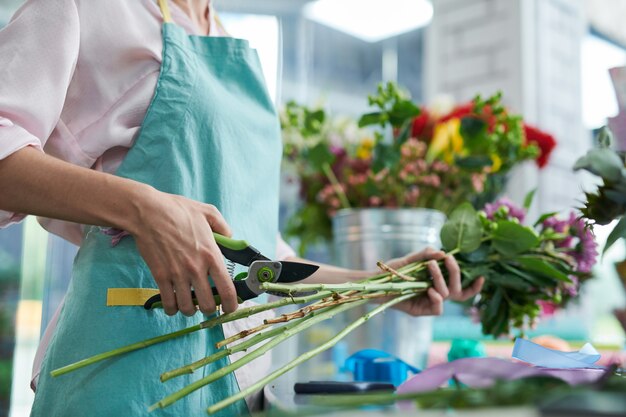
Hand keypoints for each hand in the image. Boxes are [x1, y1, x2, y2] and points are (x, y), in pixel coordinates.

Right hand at [129, 188, 237, 315]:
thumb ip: (223, 228)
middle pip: (207, 305)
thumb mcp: (208, 212)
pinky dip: (172, 308)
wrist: (147, 212)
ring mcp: (177, 274)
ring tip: (190, 304)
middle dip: (209, 309)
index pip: (227, 289)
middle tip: (207, 303)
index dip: (231, 304)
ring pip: (187, 308)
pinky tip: (174, 304)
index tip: (230, 308)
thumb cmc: (177, 210)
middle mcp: (196, 268)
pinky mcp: (160, 276)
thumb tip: (230, 239)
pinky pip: (168, 303)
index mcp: (211, 254)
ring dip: (190, 310)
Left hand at [382, 248, 483, 316]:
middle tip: (448, 259)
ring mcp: (428, 303)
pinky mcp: (419, 311)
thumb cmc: (393, 271)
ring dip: (441, 279)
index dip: (474, 287)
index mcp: (437, 284)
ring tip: (431, 265)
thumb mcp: (410, 259)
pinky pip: (437, 309)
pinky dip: (437, 298)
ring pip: (447, 295)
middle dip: (456, 273)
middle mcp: (435, 294)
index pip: (461, 289)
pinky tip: (430, 289)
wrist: (374, 281)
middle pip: (457, 290)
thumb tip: (441, 252)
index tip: (482, 276)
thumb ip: (426, 254)